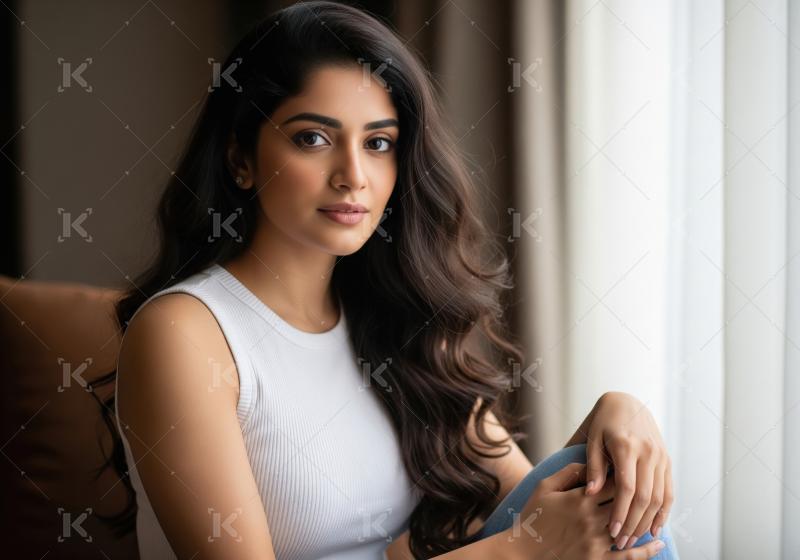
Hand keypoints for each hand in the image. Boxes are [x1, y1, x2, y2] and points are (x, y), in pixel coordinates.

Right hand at [505, 462, 665, 558]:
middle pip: (625, 503)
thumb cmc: (532, 517)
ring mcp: (596, 541)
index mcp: (580, 499)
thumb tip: (590, 462)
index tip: (632, 468)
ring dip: (644, 519)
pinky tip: (658, 543)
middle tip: (647, 485)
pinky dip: (646, 551)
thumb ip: (568, 472)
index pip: (614, 482)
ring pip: (630, 527)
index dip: (625, 474)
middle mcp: (592, 519)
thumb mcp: (544, 487)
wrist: (522, 553)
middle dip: (637, 494)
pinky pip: (628, 557)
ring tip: (657, 511)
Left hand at [582, 392, 673, 550]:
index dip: (620, 511)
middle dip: (633, 523)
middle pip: (645, 496)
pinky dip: (664, 512)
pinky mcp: (667, 460)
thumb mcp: (592, 439)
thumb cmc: (603, 423)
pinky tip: (655, 528)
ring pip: (659, 497)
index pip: (626, 487)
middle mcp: (648, 452)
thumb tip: (591, 493)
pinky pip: (669, 491)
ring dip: (648, 522)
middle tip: (621, 542)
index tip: (612, 530)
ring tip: (634, 539)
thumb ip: (593, 466)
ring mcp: (660, 456)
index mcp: (626, 445)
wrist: (626, 404)